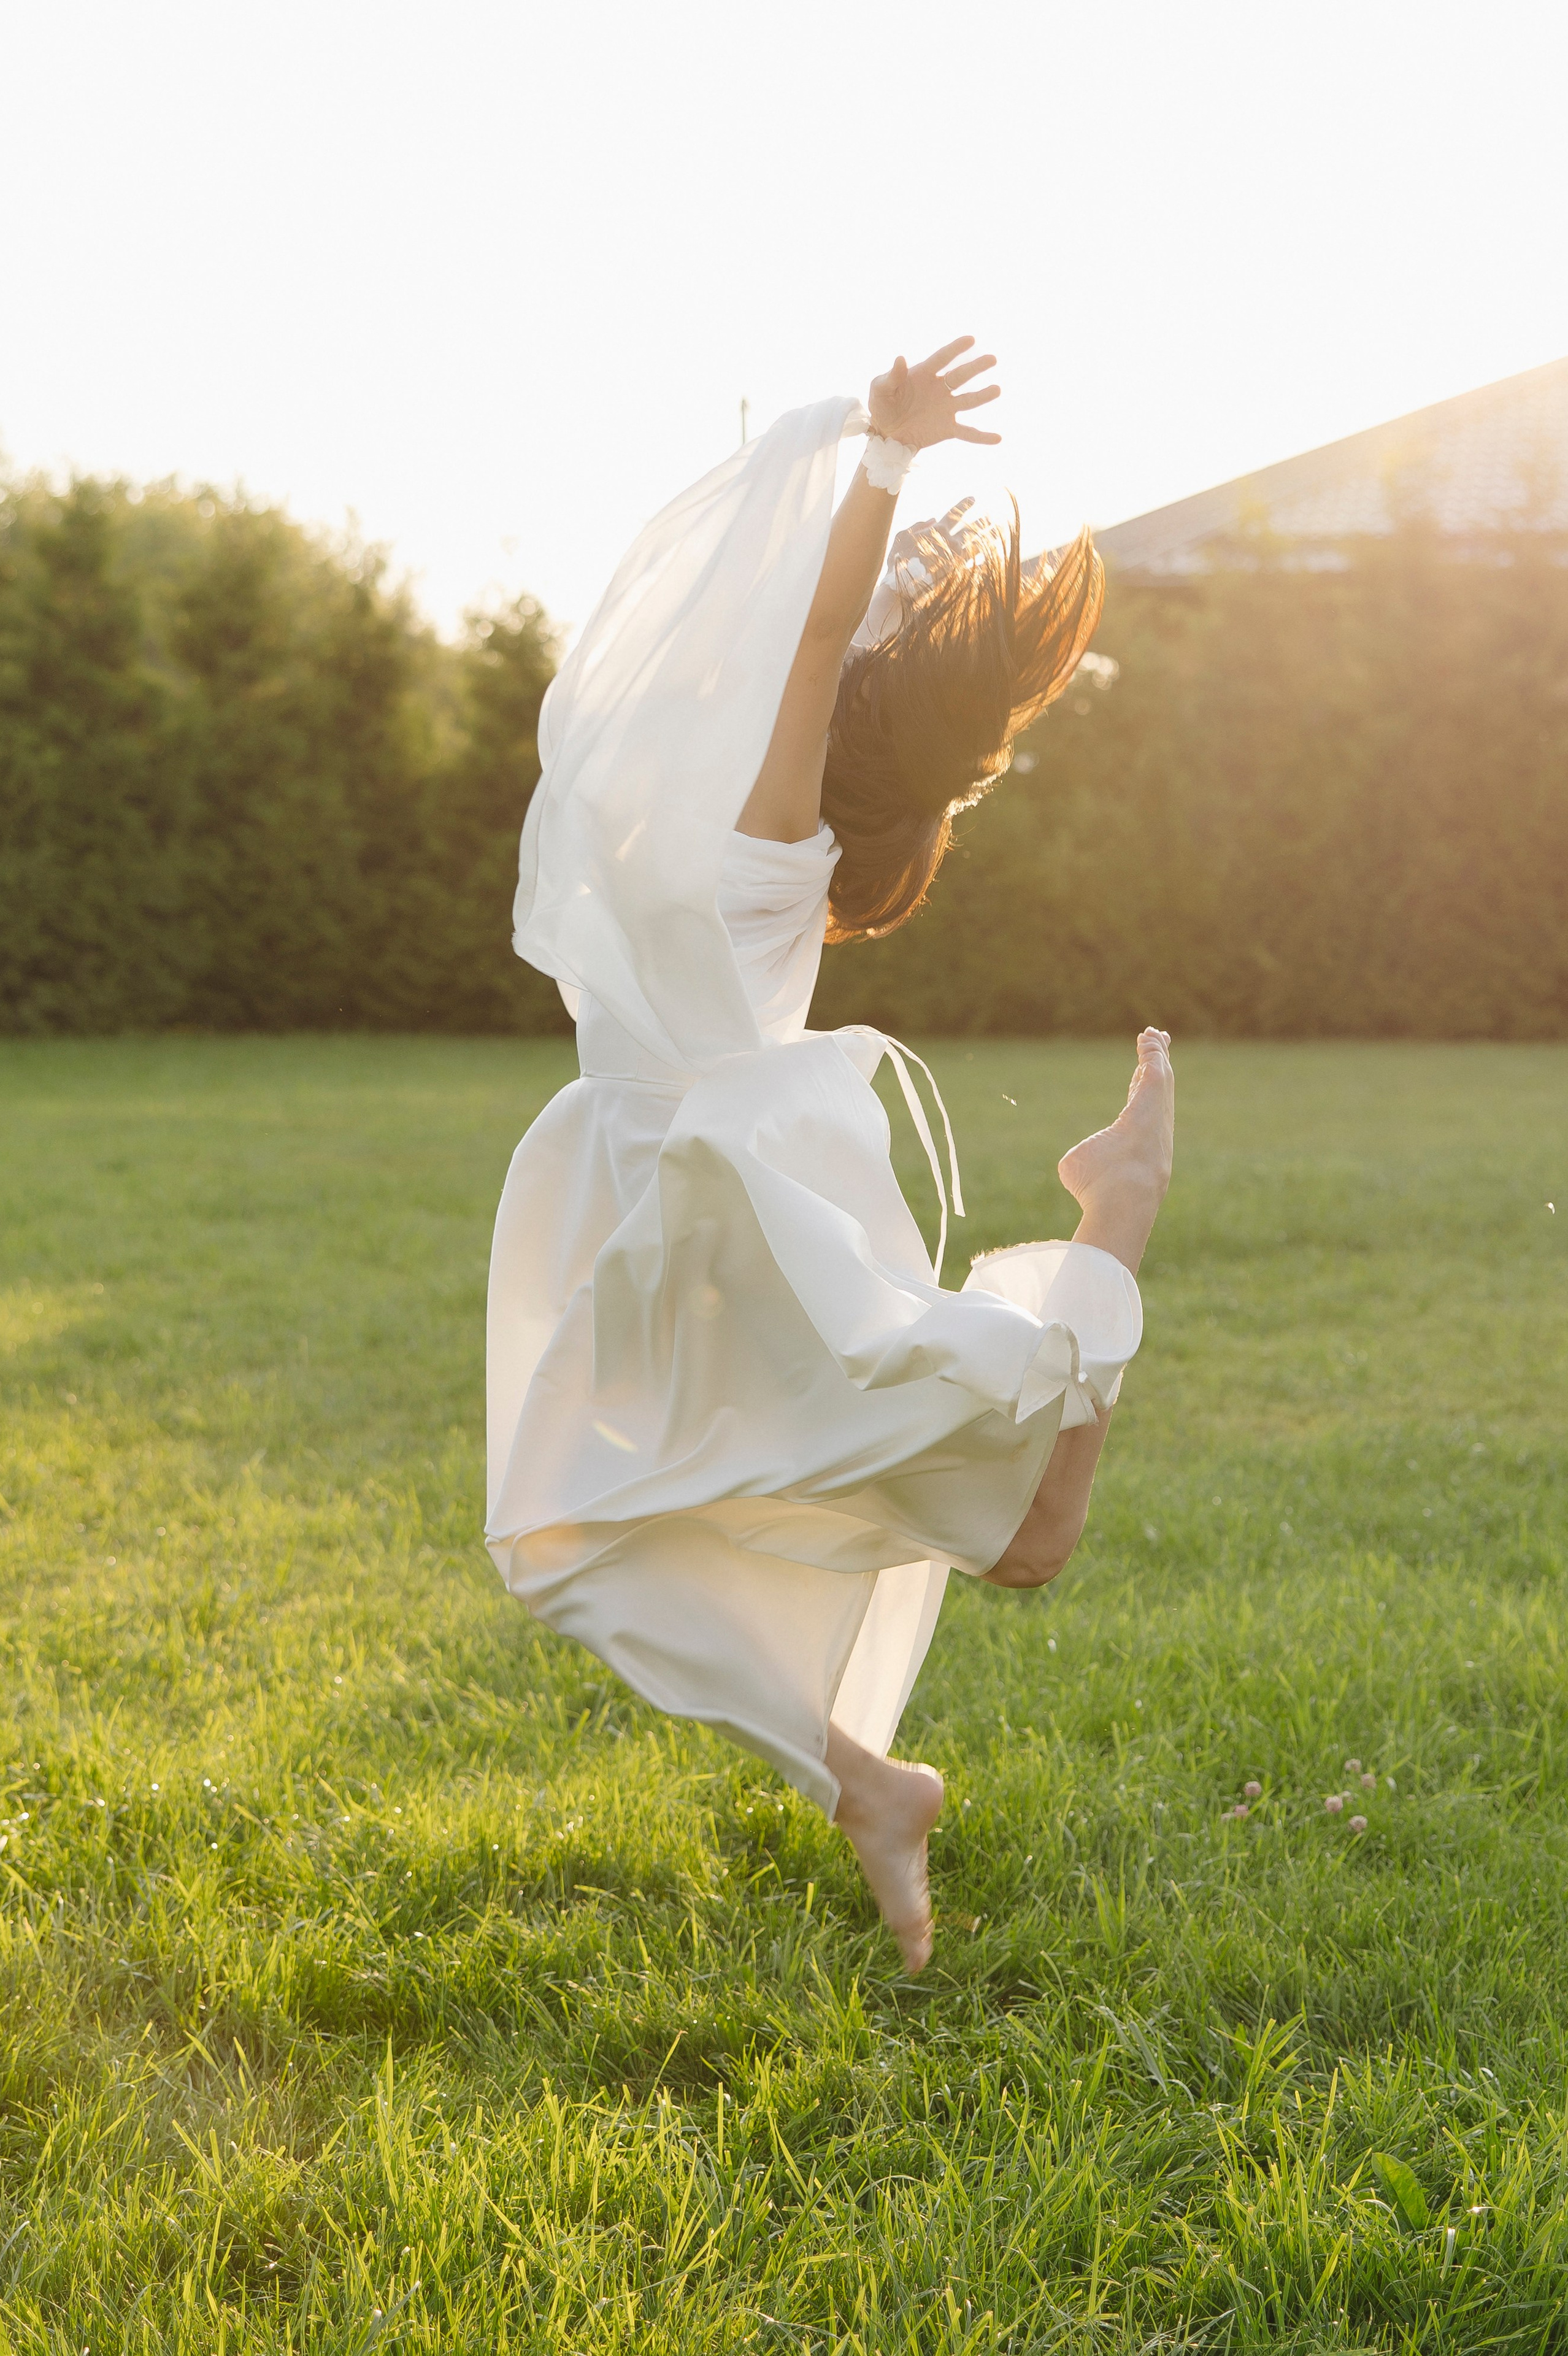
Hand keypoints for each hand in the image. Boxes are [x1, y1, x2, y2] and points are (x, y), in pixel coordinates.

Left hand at [867, 337, 1001, 451]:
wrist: (886, 434)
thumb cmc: (882, 406)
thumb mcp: (879, 389)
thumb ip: (891, 376)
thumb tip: (900, 359)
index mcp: (924, 374)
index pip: (942, 358)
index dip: (955, 349)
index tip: (970, 339)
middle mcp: (939, 389)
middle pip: (960, 376)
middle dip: (975, 368)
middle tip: (992, 359)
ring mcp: (945, 409)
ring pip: (968, 400)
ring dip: (982, 396)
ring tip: (996, 390)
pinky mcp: (947, 428)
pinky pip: (967, 432)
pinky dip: (982, 436)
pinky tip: (998, 438)